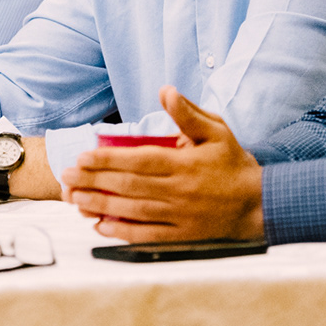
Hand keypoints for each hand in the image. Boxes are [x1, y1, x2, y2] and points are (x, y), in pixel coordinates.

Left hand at [61, 86, 264, 242]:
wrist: (259, 204)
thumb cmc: (233, 164)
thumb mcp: (217, 130)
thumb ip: (188, 113)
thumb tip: (165, 90)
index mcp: (184, 164)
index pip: (139, 160)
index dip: (108, 159)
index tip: (82, 156)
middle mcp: (178, 191)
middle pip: (128, 186)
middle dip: (93, 181)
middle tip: (66, 176)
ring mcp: (179, 216)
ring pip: (132, 211)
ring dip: (99, 205)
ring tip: (74, 199)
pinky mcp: (181, 235)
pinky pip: (146, 235)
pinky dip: (121, 232)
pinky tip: (99, 225)